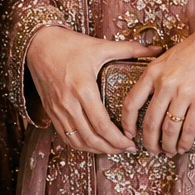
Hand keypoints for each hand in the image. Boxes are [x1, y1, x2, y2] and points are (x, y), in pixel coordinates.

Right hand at [25, 26, 155, 154]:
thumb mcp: (100, 46)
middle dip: (112, 148)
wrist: (38, 44)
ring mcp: (58, 109)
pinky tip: (93, 144)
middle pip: (91, 137)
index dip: (118, 139)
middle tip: (127, 149)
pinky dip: (81, 145)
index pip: (102, 124)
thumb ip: (130, 49)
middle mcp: (68, 102)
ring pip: (78, 141)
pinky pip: (66, 136)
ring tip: (113, 149)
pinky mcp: (51, 111)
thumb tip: (157, 49)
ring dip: (97, 149)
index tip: (132, 142)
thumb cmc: (69, 44)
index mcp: (83, 87)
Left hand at [121, 27, 194, 155]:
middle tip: (150, 150)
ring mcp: (183, 93)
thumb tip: (146, 98)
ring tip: (167, 151)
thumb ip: (154, 76)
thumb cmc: (192, 50)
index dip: (127, 123)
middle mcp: (165, 84)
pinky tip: (183, 147)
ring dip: (167, 145)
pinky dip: (184, 142)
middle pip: (150, 121)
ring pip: (169, 128)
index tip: (128, 134)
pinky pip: (189, 128)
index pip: (131, 102)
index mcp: (152, 72)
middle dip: (149, 141)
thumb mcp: (165, 58)